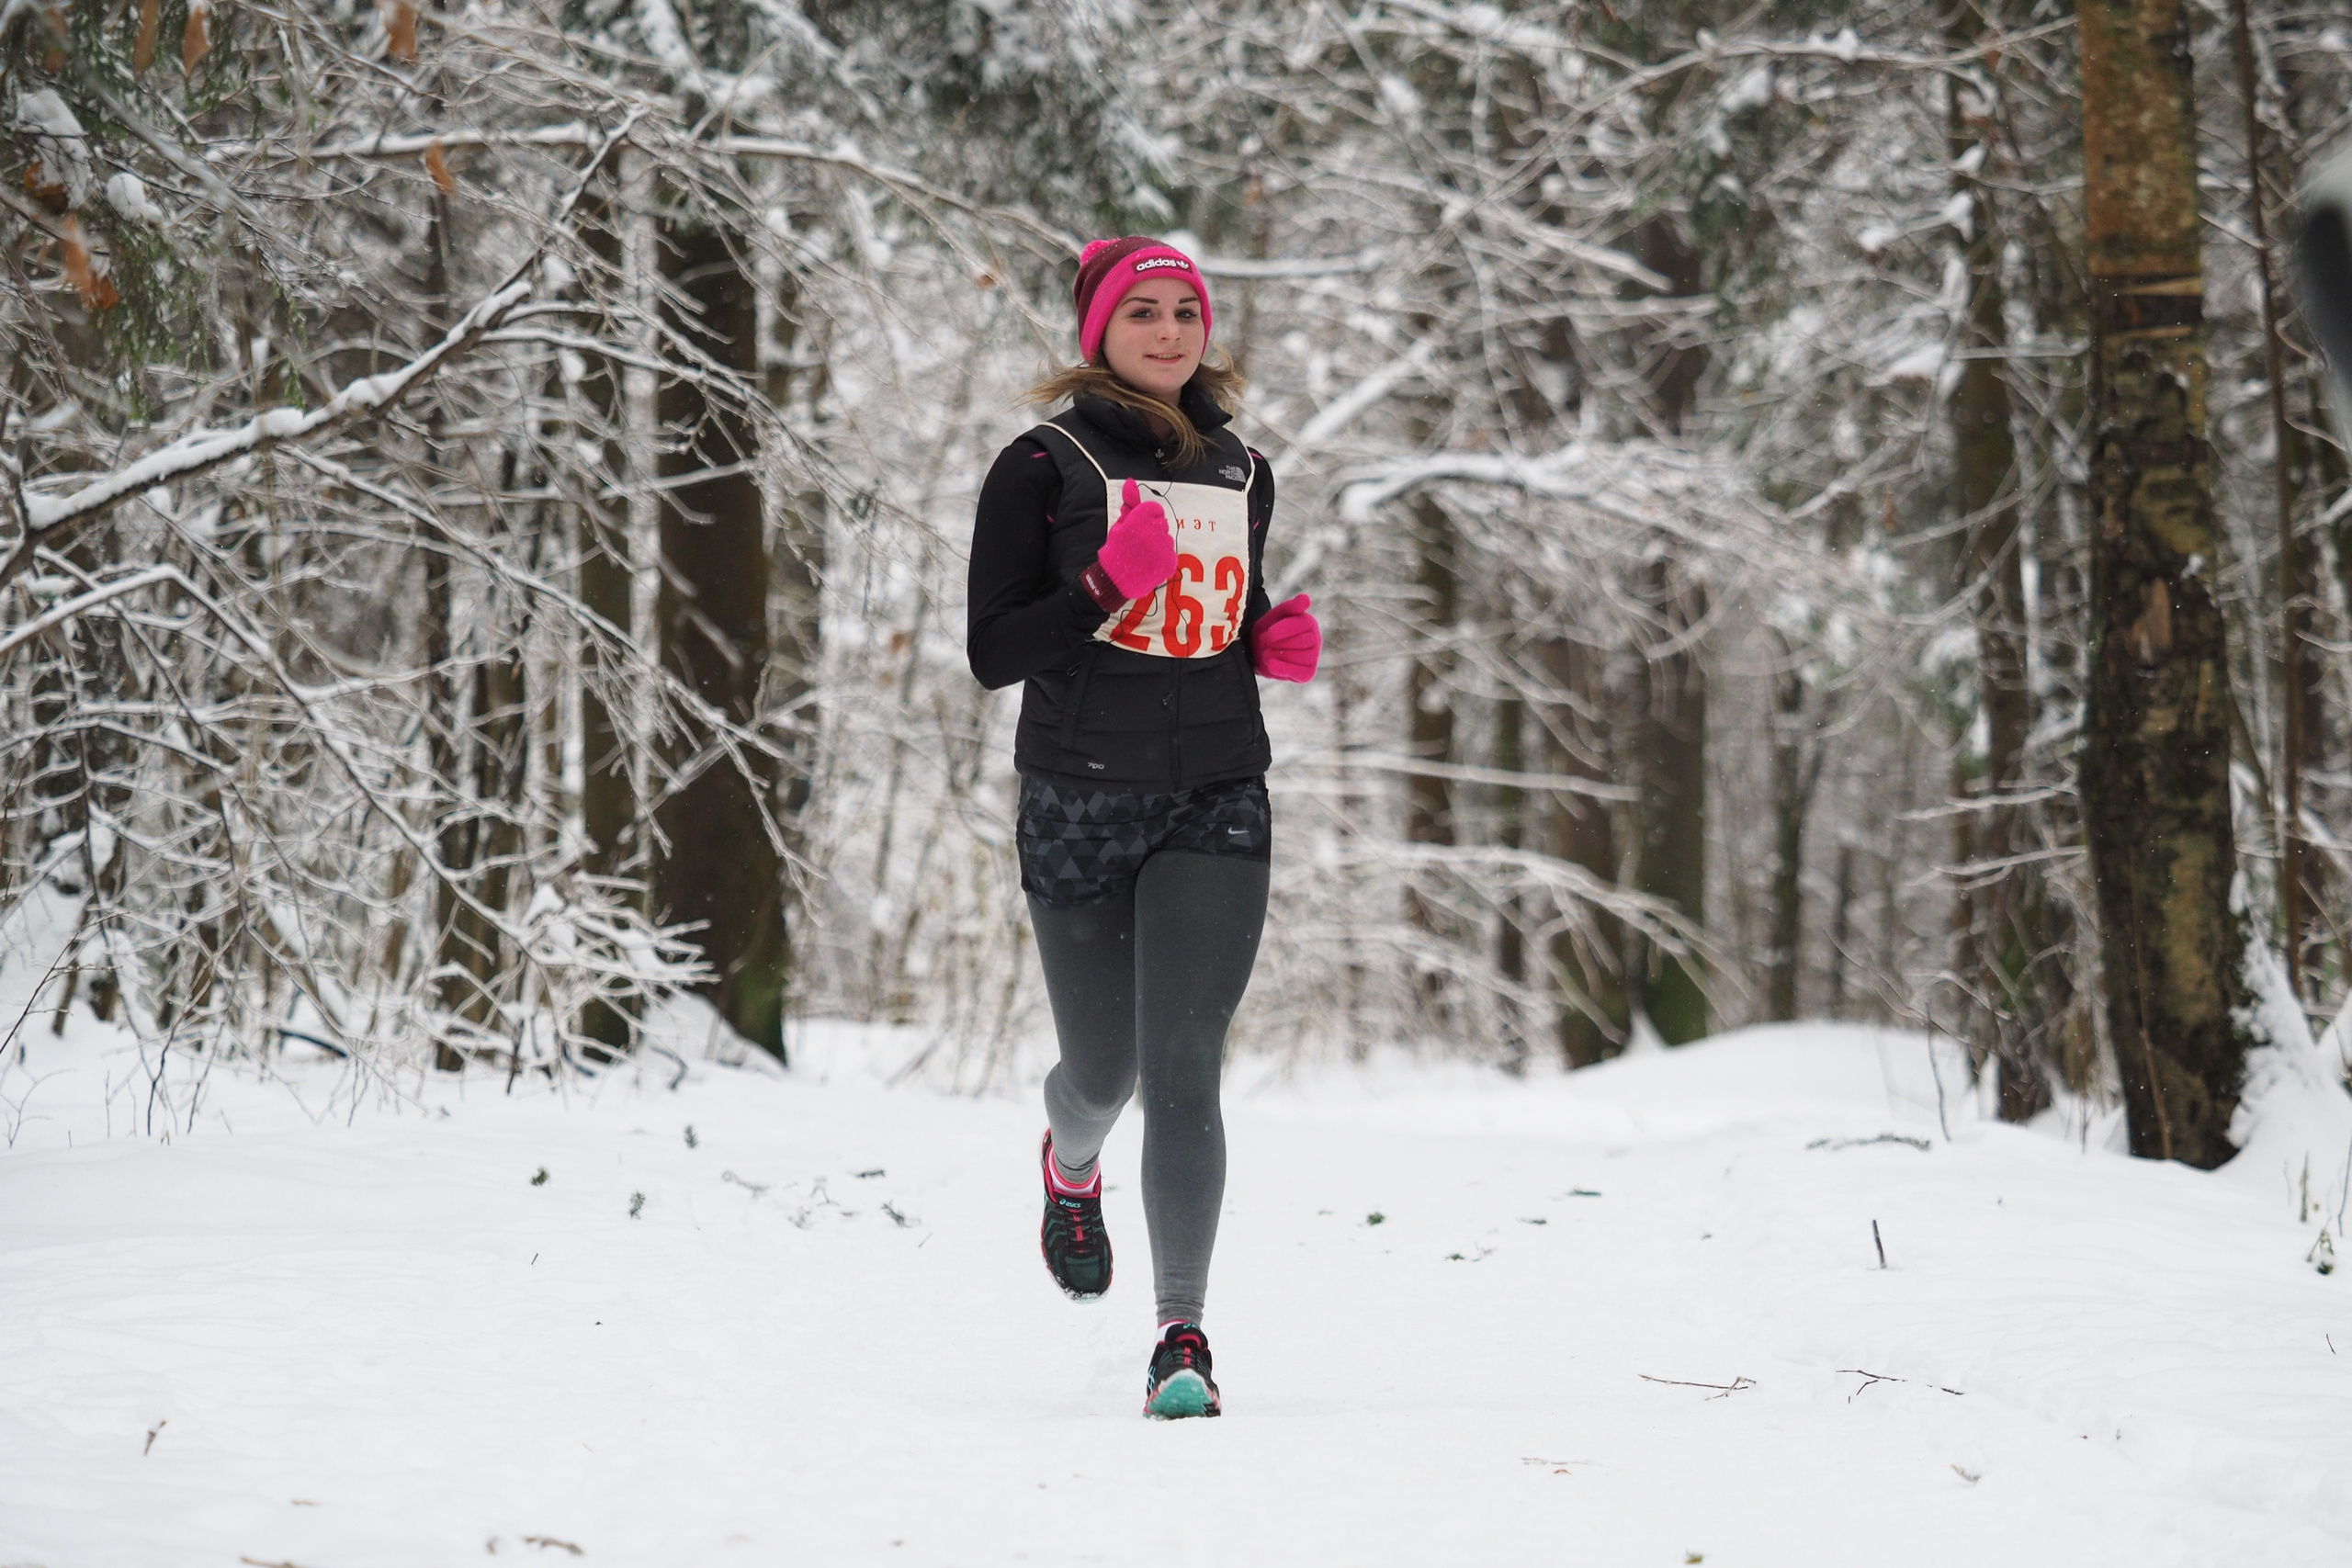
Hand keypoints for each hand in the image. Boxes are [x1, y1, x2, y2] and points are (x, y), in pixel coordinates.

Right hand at [1096, 478, 1178, 599]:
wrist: (1116, 580)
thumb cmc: (1116, 550)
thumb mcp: (1120, 524)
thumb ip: (1130, 503)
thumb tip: (1131, 481)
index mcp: (1139, 520)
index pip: (1155, 509)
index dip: (1148, 518)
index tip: (1140, 527)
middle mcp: (1152, 532)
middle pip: (1161, 524)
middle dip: (1152, 531)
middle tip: (1139, 543)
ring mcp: (1162, 548)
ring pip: (1166, 539)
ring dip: (1158, 545)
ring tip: (1143, 555)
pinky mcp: (1169, 562)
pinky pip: (1171, 554)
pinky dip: (1162, 559)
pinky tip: (1149, 563)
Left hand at [1251, 592, 1319, 681]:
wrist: (1258, 648)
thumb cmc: (1270, 629)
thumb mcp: (1277, 614)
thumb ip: (1291, 606)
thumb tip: (1306, 599)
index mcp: (1309, 622)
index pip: (1300, 626)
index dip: (1281, 631)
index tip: (1267, 634)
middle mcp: (1315, 640)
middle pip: (1300, 642)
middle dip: (1278, 643)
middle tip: (1265, 643)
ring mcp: (1313, 658)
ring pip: (1298, 657)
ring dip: (1277, 655)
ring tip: (1267, 652)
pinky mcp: (1307, 673)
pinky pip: (1299, 673)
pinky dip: (1283, 669)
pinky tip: (1271, 664)